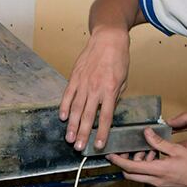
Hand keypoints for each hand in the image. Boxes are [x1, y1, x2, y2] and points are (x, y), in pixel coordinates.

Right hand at [59, 28, 130, 151]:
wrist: (108, 39)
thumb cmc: (118, 59)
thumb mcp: (123, 80)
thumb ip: (115, 97)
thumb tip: (107, 112)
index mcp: (110, 90)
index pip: (106, 117)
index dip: (102, 133)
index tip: (98, 146)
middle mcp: (95, 88)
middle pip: (88, 116)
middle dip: (83, 134)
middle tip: (79, 148)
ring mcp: (83, 83)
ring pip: (76, 108)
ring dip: (72, 125)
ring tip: (69, 138)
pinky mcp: (74, 77)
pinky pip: (68, 95)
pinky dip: (65, 107)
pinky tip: (63, 118)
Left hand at [104, 128, 186, 186]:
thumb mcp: (178, 150)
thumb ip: (159, 143)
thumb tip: (146, 134)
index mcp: (157, 171)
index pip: (129, 167)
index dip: (117, 161)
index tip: (110, 155)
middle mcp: (155, 181)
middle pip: (130, 174)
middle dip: (125, 163)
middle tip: (129, 151)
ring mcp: (160, 185)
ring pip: (140, 176)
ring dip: (139, 165)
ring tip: (149, 152)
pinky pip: (150, 178)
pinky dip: (148, 169)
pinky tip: (157, 159)